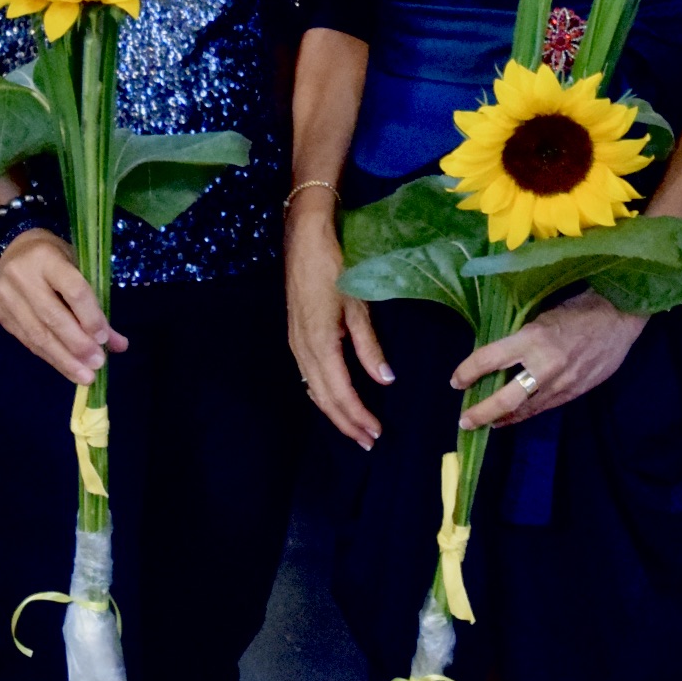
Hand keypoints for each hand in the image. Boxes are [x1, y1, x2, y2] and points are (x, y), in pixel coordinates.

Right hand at [0, 229, 126, 383]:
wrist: (12, 248)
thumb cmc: (55, 257)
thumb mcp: (78, 267)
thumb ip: (96, 304)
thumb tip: (119, 344)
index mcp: (46, 257)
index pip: (72, 290)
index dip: (90, 316)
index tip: (104, 339)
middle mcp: (22, 276)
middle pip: (53, 317)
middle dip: (77, 345)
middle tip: (98, 364)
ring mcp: (6, 297)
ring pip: (37, 335)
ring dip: (64, 360)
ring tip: (85, 376)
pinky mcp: (1, 315)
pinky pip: (28, 341)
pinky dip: (50, 357)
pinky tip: (66, 367)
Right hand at [286, 202, 390, 448]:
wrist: (305, 239)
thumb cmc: (335, 266)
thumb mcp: (357, 305)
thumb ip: (369, 346)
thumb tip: (385, 379)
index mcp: (320, 343)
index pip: (340, 392)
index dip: (357, 416)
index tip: (376, 433)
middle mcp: (304, 349)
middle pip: (324, 398)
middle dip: (347, 423)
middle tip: (369, 441)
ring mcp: (296, 343)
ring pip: (314, 390)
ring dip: (335, 412)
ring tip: (356, 428)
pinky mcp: (297, 336)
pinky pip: (308, 376)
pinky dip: (323, 394)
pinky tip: (334, 399)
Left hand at [455, 291, 644, 428]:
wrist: (620, 318)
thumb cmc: (579, 307)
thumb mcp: (543, 314)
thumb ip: (520, 337)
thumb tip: (495, 355)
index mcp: (533, 337)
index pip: (489, 359)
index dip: (467, 372)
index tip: (456, 380)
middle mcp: (545, 365)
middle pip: (505, 399)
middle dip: (481, 413)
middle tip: (464, 420)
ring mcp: (561, 384)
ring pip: (524, 410)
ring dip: (501, 418)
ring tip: (485, 422)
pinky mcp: (574, 393)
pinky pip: (542, 408)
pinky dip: (524, 414)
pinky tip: (512, 416)